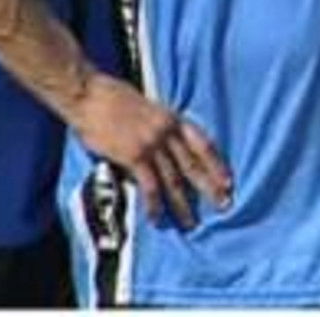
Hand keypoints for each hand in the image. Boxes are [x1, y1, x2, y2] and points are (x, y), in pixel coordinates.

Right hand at [67, 71, 231, 229]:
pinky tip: (156, 219)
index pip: (204, 144)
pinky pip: (149, 185)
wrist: (91, 95)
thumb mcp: (148, 110)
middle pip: (195, 164)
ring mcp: (152, 143)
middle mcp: (168, 131)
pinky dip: (154, 204)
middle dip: (210, 187)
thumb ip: (161, 129)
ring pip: (174, 180)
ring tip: (191, 224)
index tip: (228, 181)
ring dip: (183, 205)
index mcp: (174, 119)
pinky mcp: (134, 155)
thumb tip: (165, 153)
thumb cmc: (114, 99)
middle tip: (224, 205)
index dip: (217, 164)